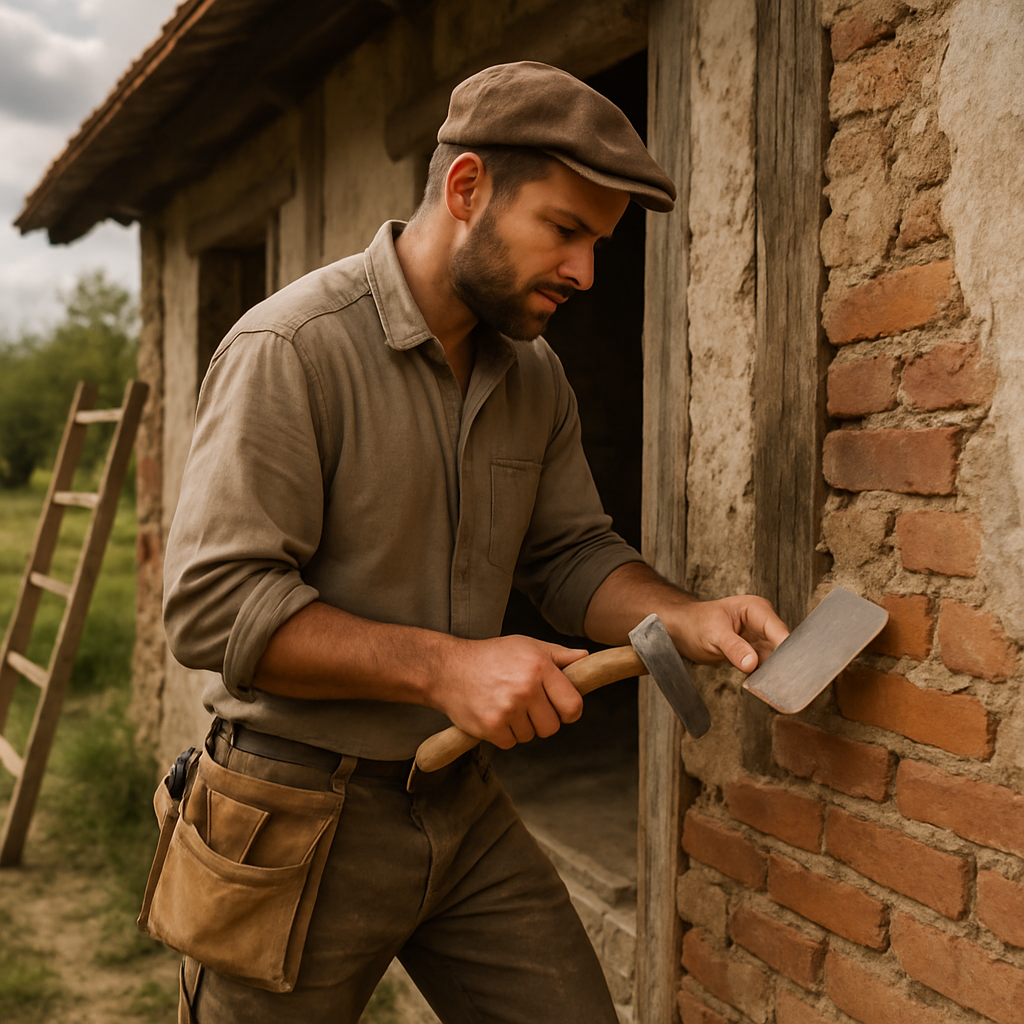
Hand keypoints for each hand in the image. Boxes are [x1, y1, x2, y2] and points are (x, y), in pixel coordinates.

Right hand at [432, 635, 587, 748]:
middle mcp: (526, 688)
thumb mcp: (527, 646)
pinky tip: (495, 715)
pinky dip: (504, 734)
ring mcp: (508, 709)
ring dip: (522, 727)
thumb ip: (559, 656)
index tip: (559, 707)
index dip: (569, 710)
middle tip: (527, 705)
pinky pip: (511, 743)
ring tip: (507, 705)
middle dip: (543, 720)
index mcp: (540, 667)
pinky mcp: (491, 726)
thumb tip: (586, 659)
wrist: (447, 668)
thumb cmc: (491, 656)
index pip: (573, 706)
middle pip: (553, 727)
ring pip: (531, 735)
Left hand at [664, 595, 788, 673]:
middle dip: (781, 663)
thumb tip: (752, 662)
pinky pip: (765, 666)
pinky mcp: (754, 652)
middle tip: (779, 682)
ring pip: (776, 658)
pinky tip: (761, 685)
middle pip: (782, 645)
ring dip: (773, 673)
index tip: (787, 667)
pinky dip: (764, 676)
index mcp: (756, 609)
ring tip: (769, 686)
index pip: (778, 630)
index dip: (785, 648)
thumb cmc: (696, 622)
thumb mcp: (714, 633)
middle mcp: (761, 622)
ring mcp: (759, 638)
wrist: (684, 630)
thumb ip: (733, 647)